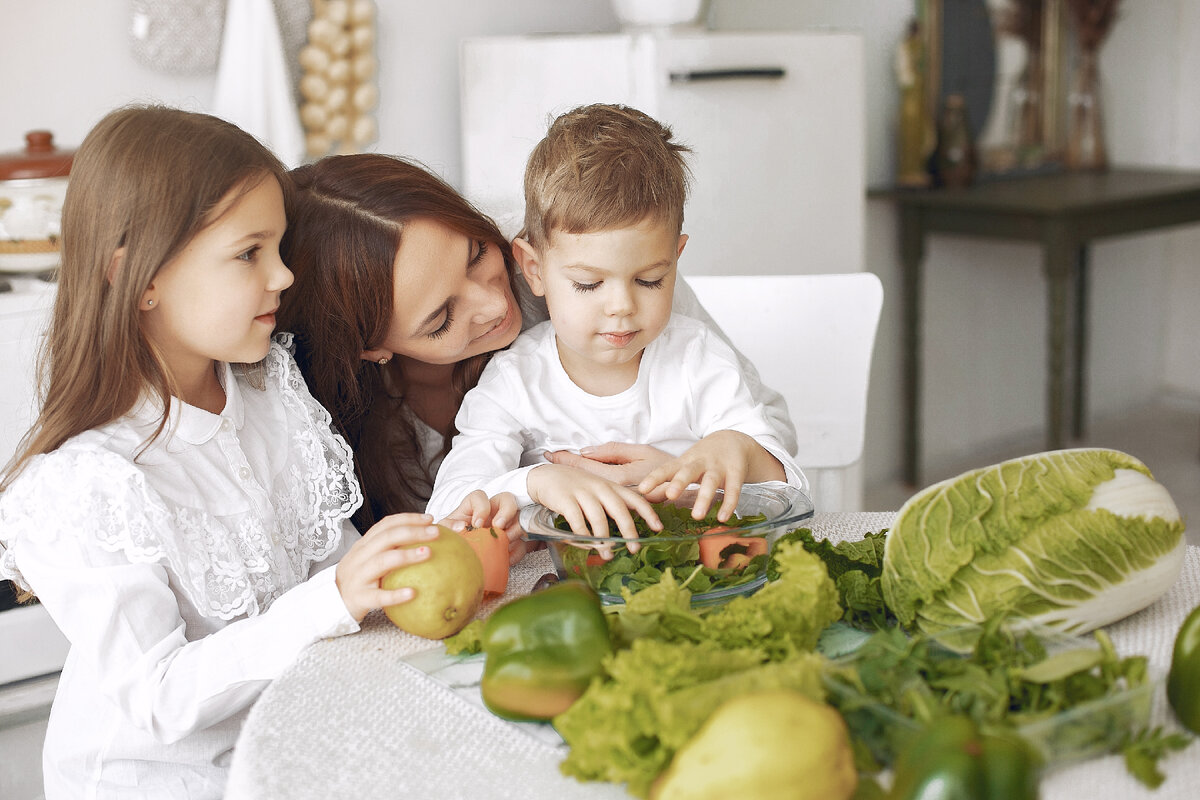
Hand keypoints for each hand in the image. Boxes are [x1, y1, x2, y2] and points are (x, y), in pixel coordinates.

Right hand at [335, 513, 440, 621]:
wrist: (332, 604)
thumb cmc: (361, 581)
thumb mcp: (372, 561)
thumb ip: (393, 550)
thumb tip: (429, 542)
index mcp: (364, 545)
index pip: (386, 525)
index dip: (408, 519)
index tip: (430, 519)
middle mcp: (359, 557)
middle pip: (386, 538)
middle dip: (412, 532)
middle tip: (435, 532)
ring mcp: (357, 576)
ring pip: (381, 562)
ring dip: (406, 555)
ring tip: (428, 553)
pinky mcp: (359, 598)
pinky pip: (378, 596)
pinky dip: (395, 594)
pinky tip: (413, 593)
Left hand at [438, 490, 528, 564]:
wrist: (461, 559)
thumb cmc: (454, 538)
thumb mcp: (447, 531)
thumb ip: (448, 526)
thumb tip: (461, 526)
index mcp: (474, 507)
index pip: (480, 496)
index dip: (481, 508)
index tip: (477, 524)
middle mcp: (492, 512)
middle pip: (507, 499)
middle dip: (506, 512)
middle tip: (499, 527)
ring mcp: (506, 524)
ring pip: (520, 518)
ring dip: (515, 530)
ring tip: (505, 544)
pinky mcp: (513, 540)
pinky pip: (523, 543)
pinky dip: (517, 551)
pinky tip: (507, 559)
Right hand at [527, 464, 662, 556]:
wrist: (546, 476)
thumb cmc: (576, 487)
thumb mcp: (598, 489)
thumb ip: (613, 503)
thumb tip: (630, 527)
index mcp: (611, 486)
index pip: (634, 498)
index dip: (648, 513)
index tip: (658, 528)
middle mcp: (600, 488)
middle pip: (619, 510)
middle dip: (629, 531)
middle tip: (635, 548)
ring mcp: (582, 493)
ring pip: (599, 518)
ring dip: (604, 539)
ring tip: (607, 554)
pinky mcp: (565, 499)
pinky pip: (577, 521)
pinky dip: (583, 536)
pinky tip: (586, 545)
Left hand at [544, 442, 672, 485]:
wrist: (683, 485)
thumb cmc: (665, 465)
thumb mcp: (640, 452)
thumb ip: (612, 452)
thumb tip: (586, 451)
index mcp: (617, 477)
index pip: (585, 465)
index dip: (567, 458)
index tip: (551, 453)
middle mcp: (613, 489)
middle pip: (583, 476)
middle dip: (565, 465)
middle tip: (548, 457)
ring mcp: (616, 497)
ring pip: (590, 486)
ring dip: (574, 474)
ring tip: (557, 467)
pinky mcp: (621, 502)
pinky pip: (600, 493)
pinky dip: (588, 485)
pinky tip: (579, 482)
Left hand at [637, 430, 784, 521]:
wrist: (734, 440)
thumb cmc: (703, 458)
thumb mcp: (685, 464)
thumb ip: (669, 479)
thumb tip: (644, 497)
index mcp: (685, 461)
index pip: (667, 469)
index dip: (655, 478)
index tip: (642, 489)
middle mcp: (700, 463)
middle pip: (688, 471)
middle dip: (680, 482)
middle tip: (671, 495)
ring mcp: (719, 467)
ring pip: (711, 482)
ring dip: (704, 498)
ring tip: (697, 516)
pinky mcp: (736, 473)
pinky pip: (733, 490)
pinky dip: (728, 504)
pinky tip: (723, 517)